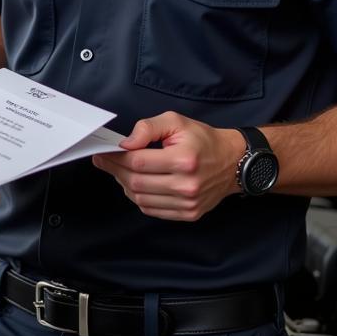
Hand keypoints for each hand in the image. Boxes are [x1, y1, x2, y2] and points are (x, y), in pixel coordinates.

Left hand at [92, 112, 243, 221]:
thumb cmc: (202, 139)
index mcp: (184, 160)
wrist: (232, 162)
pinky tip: (136, 184)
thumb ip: (147, 128)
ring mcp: (188, 203)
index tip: (103, 152)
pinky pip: (153, 210)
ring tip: (120, 171)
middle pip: (137, 182)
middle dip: (115, 170)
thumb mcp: (175, 121)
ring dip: (125, 185)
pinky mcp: (189, 214)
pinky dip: (139, 198)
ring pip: (141, 199)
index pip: (138, 162)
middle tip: (105, 161)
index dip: (116, 158)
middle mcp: (187, 185)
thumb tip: (125, 143)